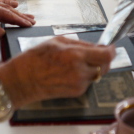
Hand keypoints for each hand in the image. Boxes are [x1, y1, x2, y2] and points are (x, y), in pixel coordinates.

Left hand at [0, 0, 34, 45]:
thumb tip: (3, 31)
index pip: (2, 12)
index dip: (17, 19)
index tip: (28, 24)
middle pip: (3, 7)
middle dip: (19, 14)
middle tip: (32, 20)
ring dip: (14, 10)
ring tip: (27, 15)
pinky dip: (4, 7)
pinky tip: (13, 7)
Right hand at [0, 37, 115, 108]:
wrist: (22, 81)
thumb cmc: (35, 58)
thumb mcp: (57, 41)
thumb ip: (80, 44)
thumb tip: (98, 47)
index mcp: (75, 55)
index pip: (106, 55)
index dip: (111, 50)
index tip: (110, 47)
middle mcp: (80, 71)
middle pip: (105, 66)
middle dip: (103, 59)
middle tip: (95, 53)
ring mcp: (79, 84)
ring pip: (97, 74)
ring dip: (92, 67)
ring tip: (74, 62)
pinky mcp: (76, 93)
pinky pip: (88, 81)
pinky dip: (84, 75)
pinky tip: (69, 72)